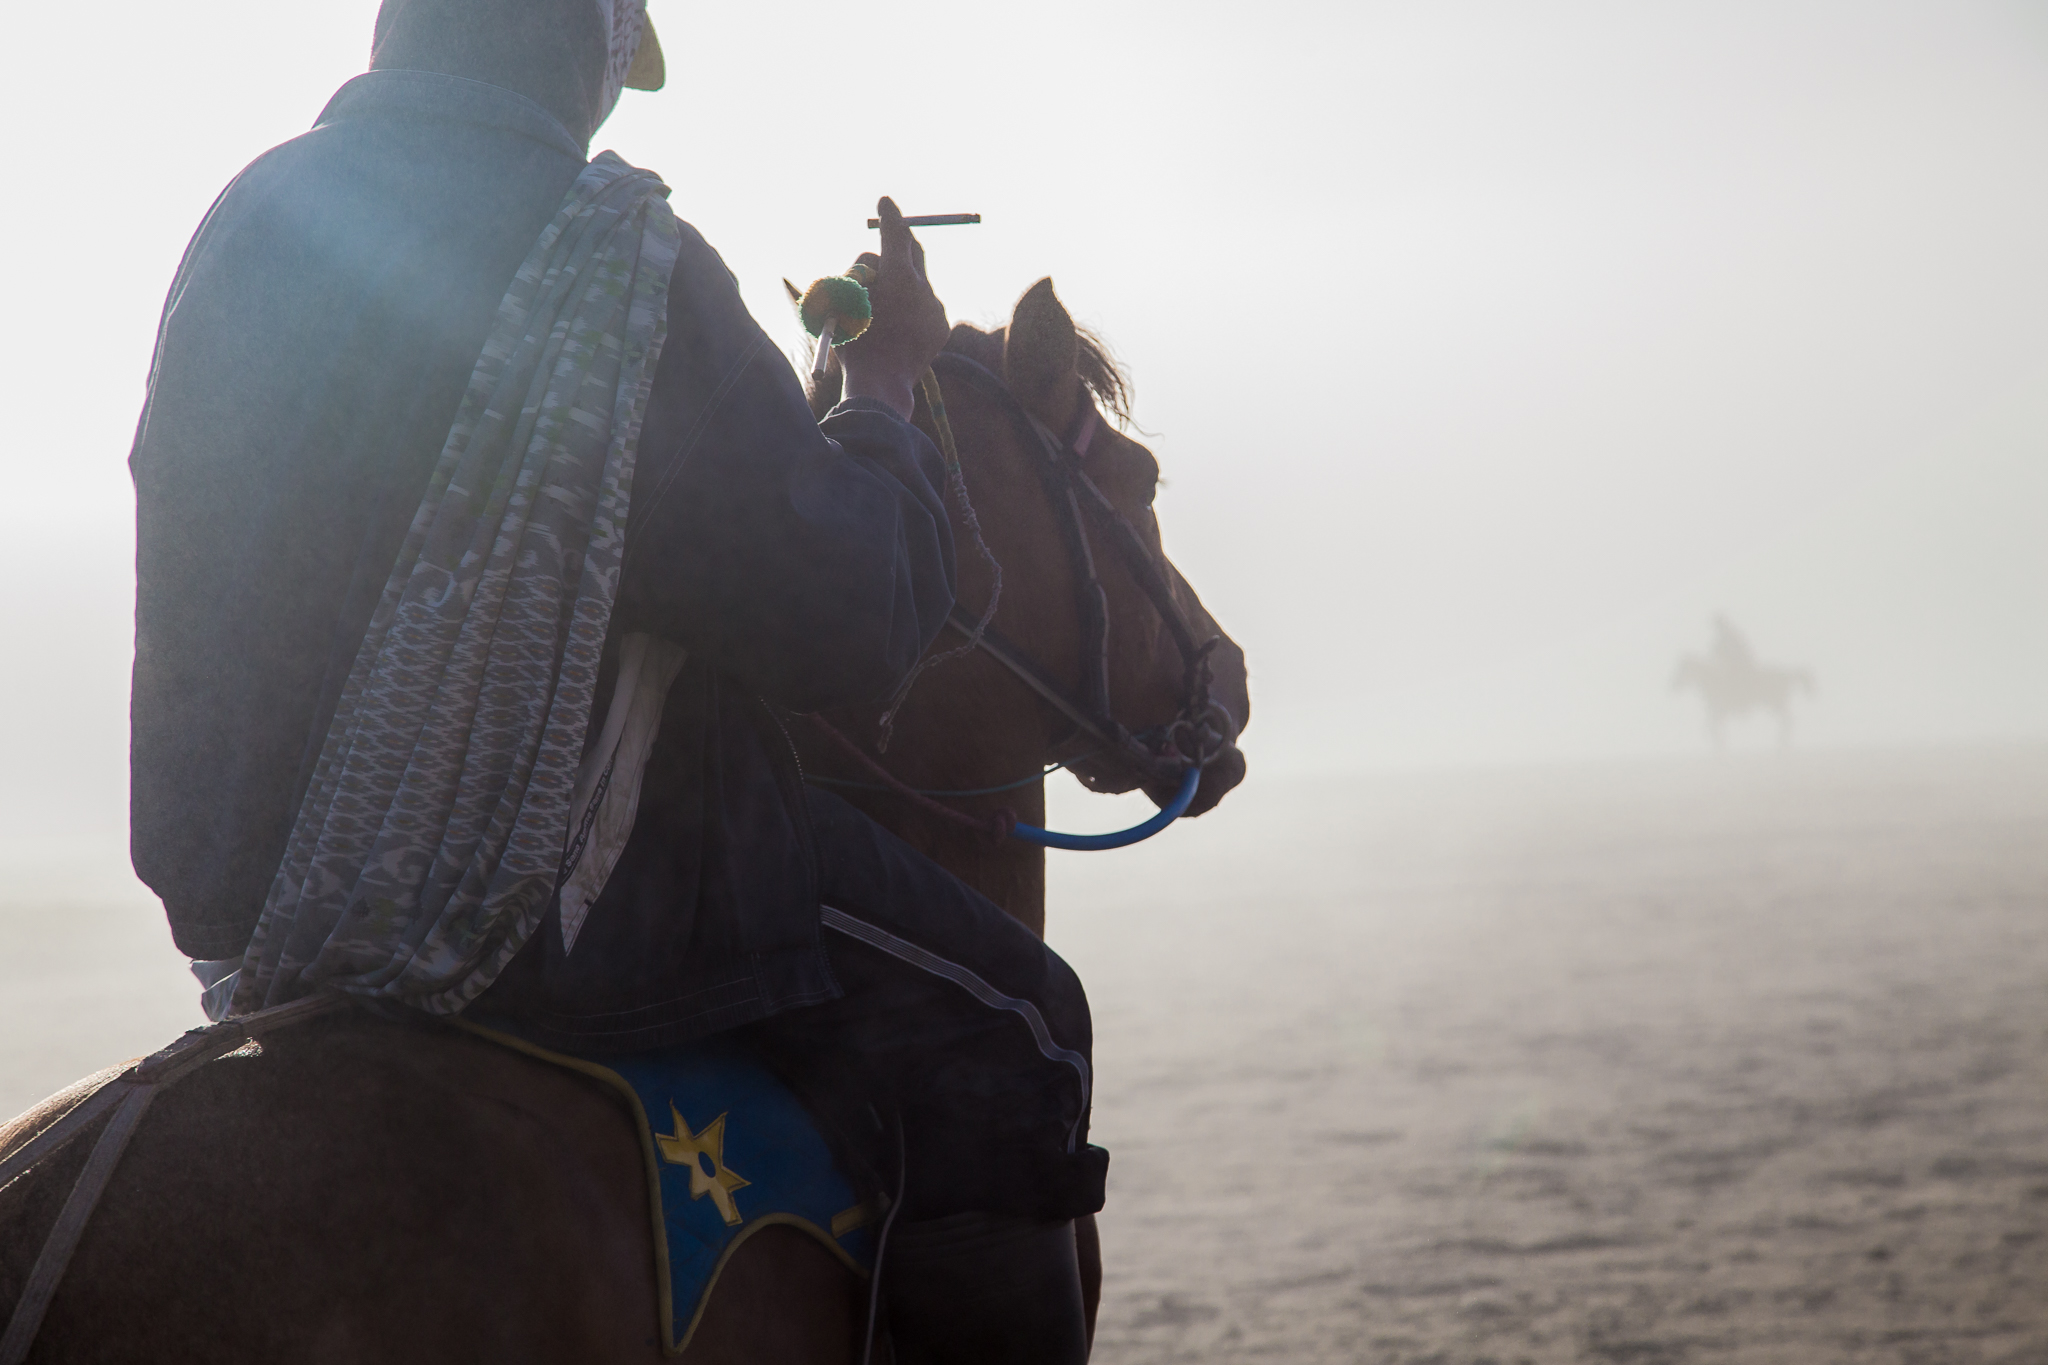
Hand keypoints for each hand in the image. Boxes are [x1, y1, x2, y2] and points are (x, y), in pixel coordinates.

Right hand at [838, 197, 949, 418]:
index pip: (895, 234)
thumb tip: (871, 263)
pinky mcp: (942, 325)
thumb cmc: (854, 345)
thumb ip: (858, 276)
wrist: (882, 386)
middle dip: (900, 242)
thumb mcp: (843, 303)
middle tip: (888, 239)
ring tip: (883, 305)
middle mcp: (923, 288)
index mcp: (898, 278)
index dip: (889, 216)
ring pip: (918, 280)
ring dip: (902, 282)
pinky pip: (926, 305)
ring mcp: (935, 307)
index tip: (885, 201)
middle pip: (914, 250)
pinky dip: (912, 307)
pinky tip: (898, 327)